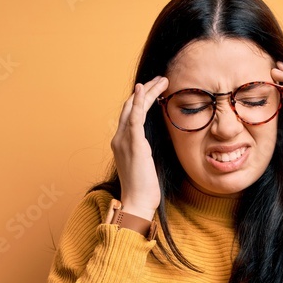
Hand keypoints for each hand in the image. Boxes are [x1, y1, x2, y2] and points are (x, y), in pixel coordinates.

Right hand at [110, 75, 168, 218]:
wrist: (137, 202)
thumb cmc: (144, 188)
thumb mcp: (146, 164)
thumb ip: (147, 150)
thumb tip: (156, 144)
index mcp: (121, 143)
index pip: (130, 115)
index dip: (141, 100)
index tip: (156, 90)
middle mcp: (119, 138)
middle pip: (129, 107)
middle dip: (146, 91)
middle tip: (161, 80)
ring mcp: (123, 140)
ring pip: (132, 108)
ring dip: (147, 92)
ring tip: (162, 81)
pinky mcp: (132, 143)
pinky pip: (134, 117)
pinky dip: (138, 101)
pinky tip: (144, 89)